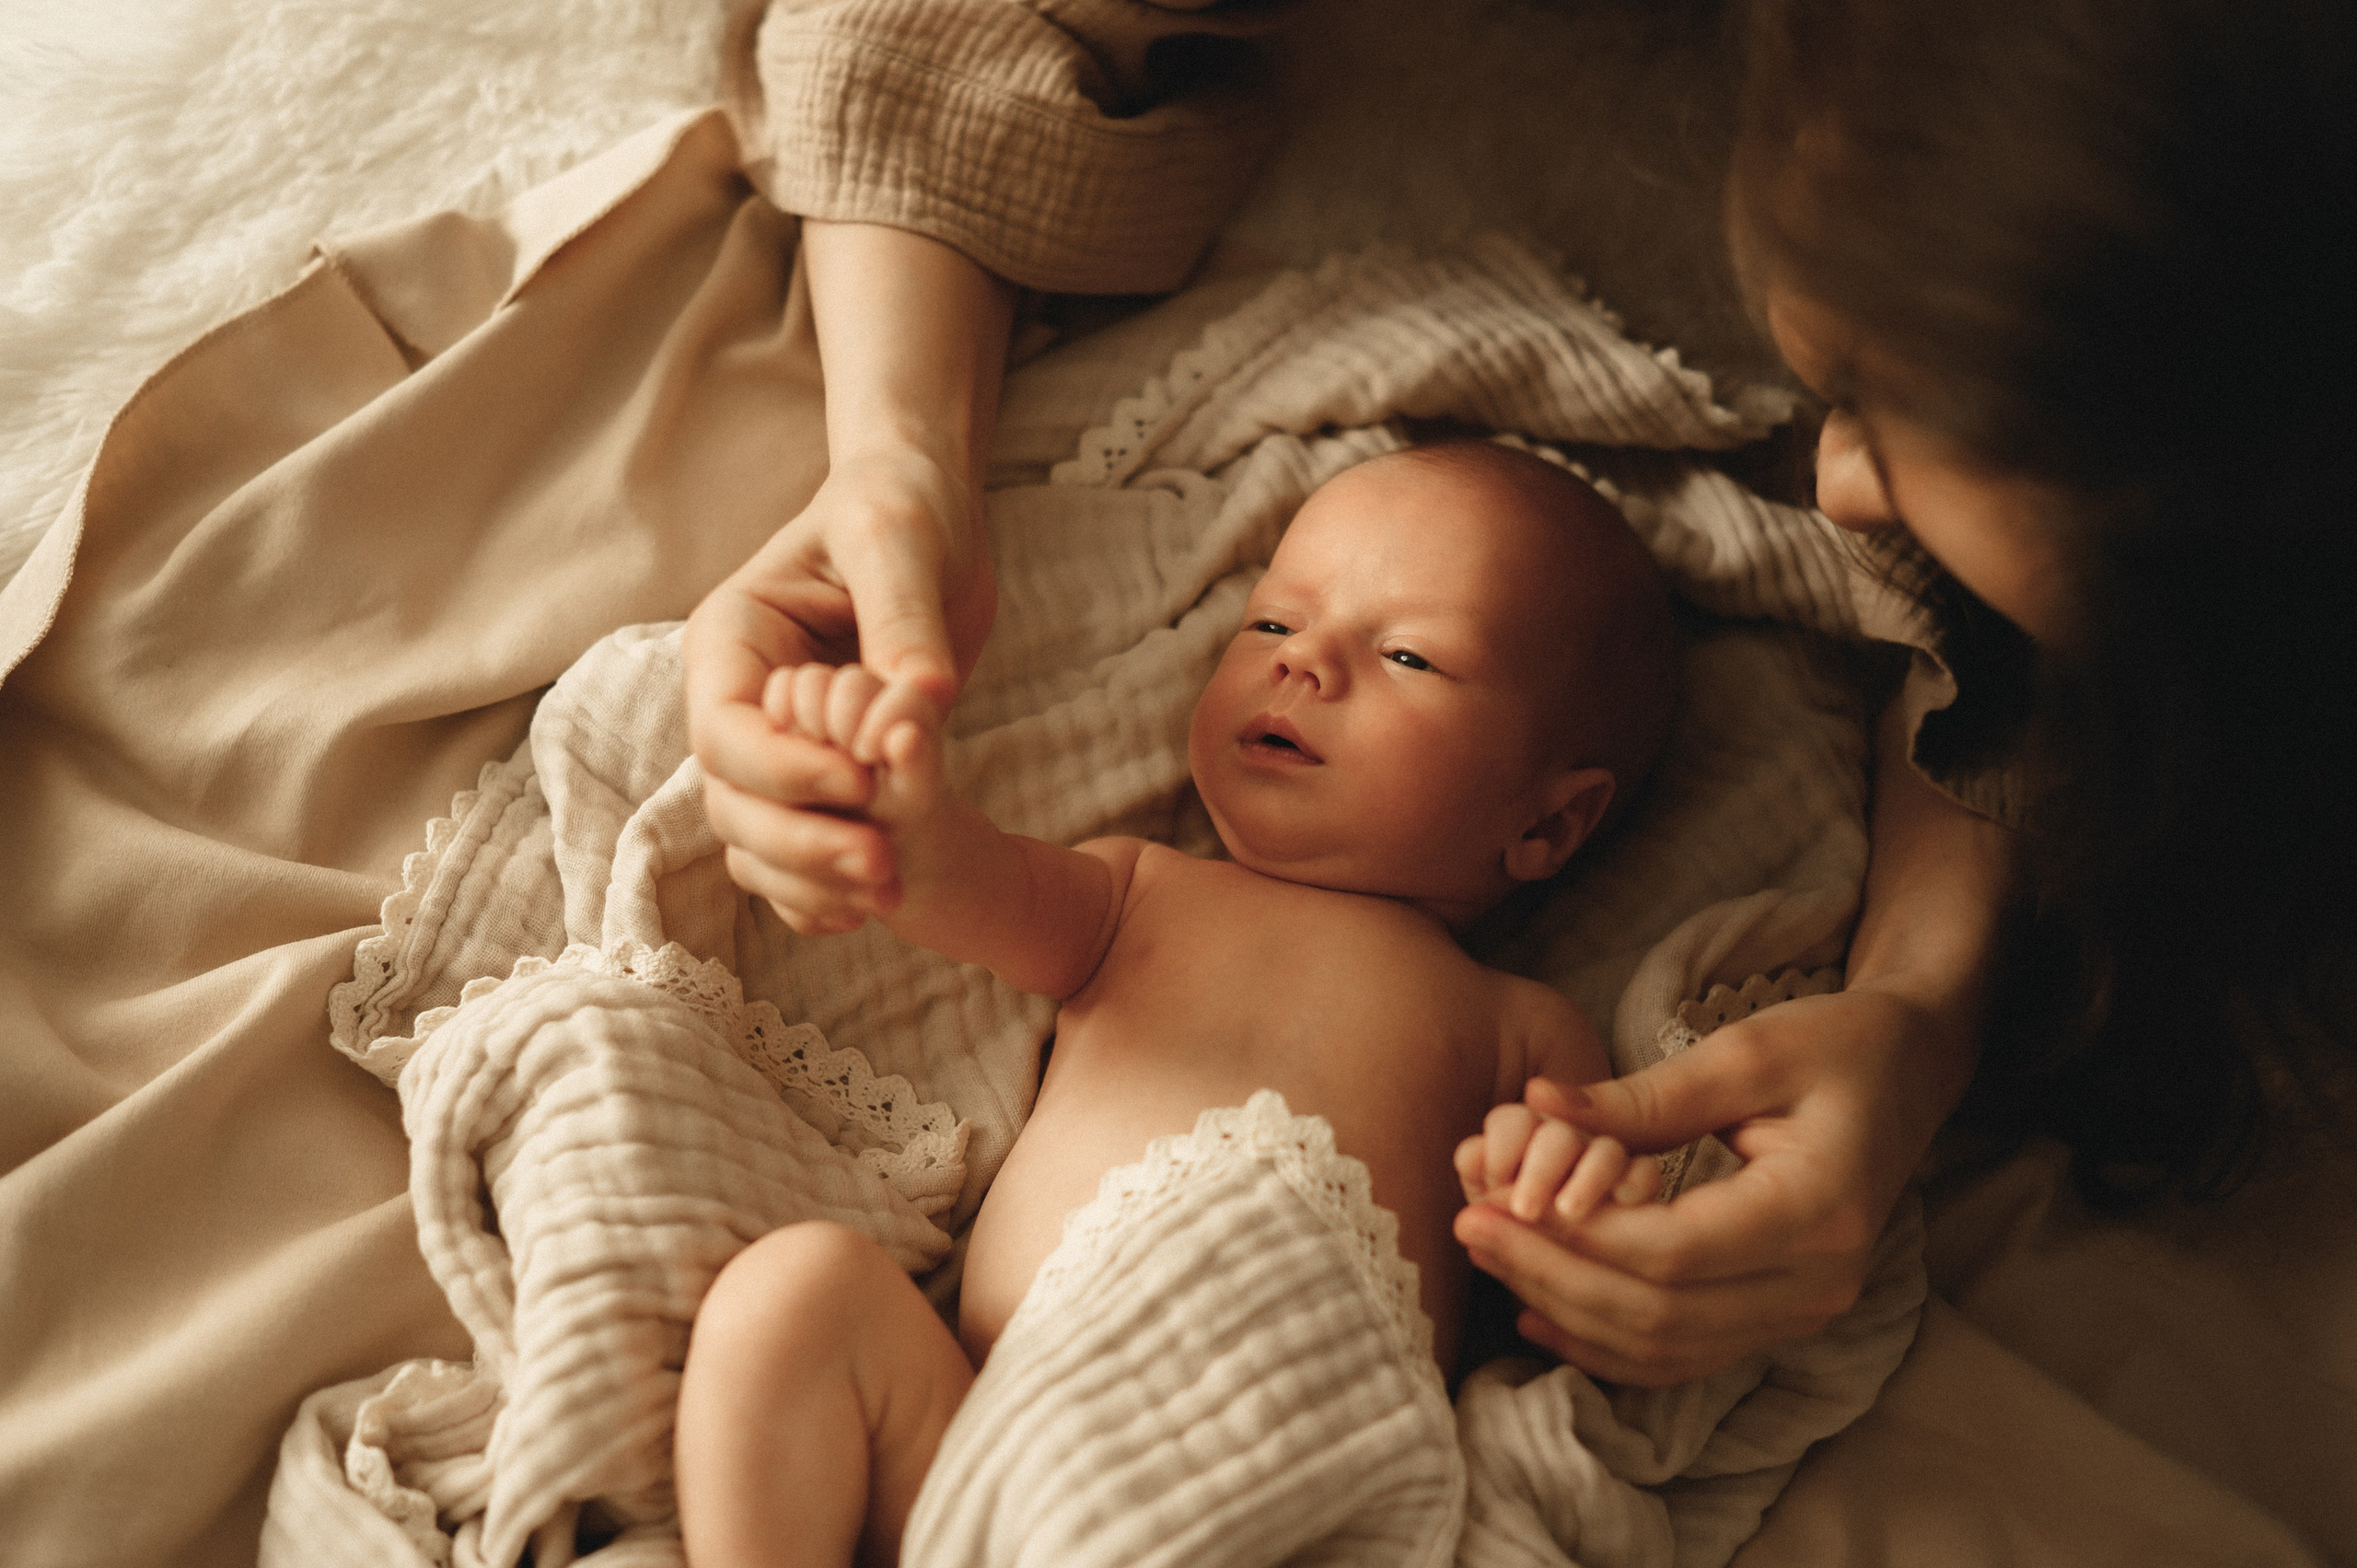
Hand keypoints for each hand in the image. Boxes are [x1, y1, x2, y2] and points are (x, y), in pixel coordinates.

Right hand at [686, 449, 991, 928]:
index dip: (786, 771)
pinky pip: (793, 852)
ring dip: (814, 876)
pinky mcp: (817, 774)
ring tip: (893, 890)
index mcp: (732, 641)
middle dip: (801, 840)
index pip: (727, 733)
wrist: (929, 516)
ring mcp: (772, 744)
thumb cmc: (902, 508)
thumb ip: (904, 618)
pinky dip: (821, 888)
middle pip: (731, 801)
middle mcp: (737, 700)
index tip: (861, 783)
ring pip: (756, 840)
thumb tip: (922, 699)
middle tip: (885, 864)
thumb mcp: (901, 541)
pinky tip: (878, 907)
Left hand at [1452, 985, 1949, 1386]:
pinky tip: (1539, 1309)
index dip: (1574, 1240)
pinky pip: (1684, 1354)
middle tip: (1467, 1227)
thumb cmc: (1834, 1045)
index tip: (1492, 1203)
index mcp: (1818, 1211)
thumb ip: (1645, 1093)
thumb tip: (1539, 1102)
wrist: (1908, 1070)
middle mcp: (1821, 1281)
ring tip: (1489, 1255)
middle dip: (1551, 1277)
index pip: (1673, 1255)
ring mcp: (1806, 1310)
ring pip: (1666, 1349)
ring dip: (1568, 1312)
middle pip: (1660, 1315)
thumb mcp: (1747, 1050)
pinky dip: (1606, 1342)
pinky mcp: (1780, 1314)